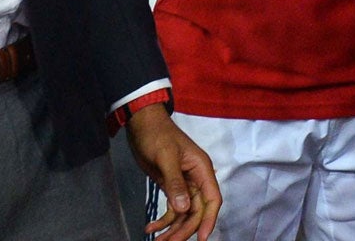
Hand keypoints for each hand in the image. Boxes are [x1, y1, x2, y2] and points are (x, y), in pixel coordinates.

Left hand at [125, 104, 221, 240]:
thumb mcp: (166, 157)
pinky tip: (150, 227)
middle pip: (196, 211)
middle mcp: (196, 179)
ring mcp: (184, 184)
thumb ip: (175, 182)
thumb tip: (183, 209)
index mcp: (201, 169)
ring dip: (172, 229)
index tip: (202, 238)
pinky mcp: (171, 187)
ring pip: (184, 213)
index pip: (212, 199)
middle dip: (184, 229)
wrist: (142, 125)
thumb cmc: (158, 135)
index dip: (209, 219)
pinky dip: (162, 220)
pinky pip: (172, 209)